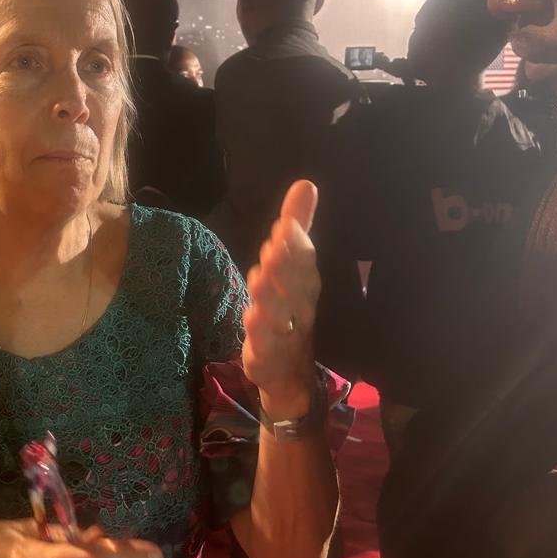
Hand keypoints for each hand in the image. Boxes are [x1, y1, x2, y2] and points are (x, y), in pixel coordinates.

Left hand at [242, 180, 320, 419]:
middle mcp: (300, 309)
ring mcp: (285, 334)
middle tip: (273, 247)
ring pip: (279, 315)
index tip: (285, 226)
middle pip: (294, 287)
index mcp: (306, 286)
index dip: (296, 245)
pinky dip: (260, 335)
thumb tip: (305, 184)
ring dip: (270, 297)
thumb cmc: (289, 310)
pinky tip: (250, 319)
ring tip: (258, 278)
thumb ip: (297, 228)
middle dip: (284, 267)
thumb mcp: (292, 268)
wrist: (289, 373)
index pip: (306, 262)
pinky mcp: (267, 357)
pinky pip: (266, 346)